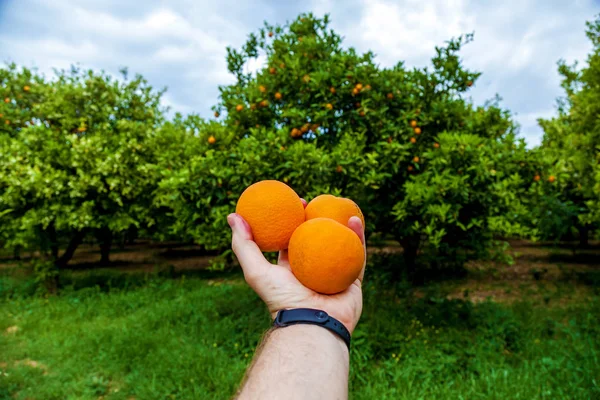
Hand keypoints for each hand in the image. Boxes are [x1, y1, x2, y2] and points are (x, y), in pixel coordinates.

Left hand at [227, 206, 365, 333]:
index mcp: (291, 269)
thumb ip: (244, 245)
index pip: (292, 239)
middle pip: (317, 239)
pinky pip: (358, 256)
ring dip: (341, 224)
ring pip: (340, 244)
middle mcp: (312, 271)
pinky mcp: (352, 281)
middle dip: (319, 219)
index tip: (296, 201)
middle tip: (319, 200)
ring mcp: (333, 275)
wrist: (311, 325)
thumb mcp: (256, 270)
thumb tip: (232, 215)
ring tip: (341, 205)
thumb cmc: (282, 300)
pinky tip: (355, 219)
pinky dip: (358, 237)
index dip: (294, 219)